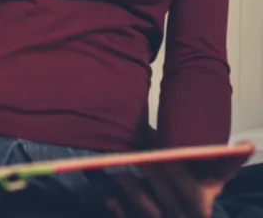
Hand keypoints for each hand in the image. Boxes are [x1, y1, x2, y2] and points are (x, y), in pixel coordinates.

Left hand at [105, 153, 248, 217]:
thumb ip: (224, 164)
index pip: (193, 194)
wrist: (177, 215)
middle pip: (169, 203)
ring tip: (121, 176)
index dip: (178, 176)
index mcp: (201, 207)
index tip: (164, 157)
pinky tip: (111, 200)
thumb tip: (247, 146)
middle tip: (138, 159)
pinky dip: (121, 213)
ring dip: (135, 195)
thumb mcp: (211, 180)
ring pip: (150, 214)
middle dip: (154, 180)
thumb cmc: (190, 192)